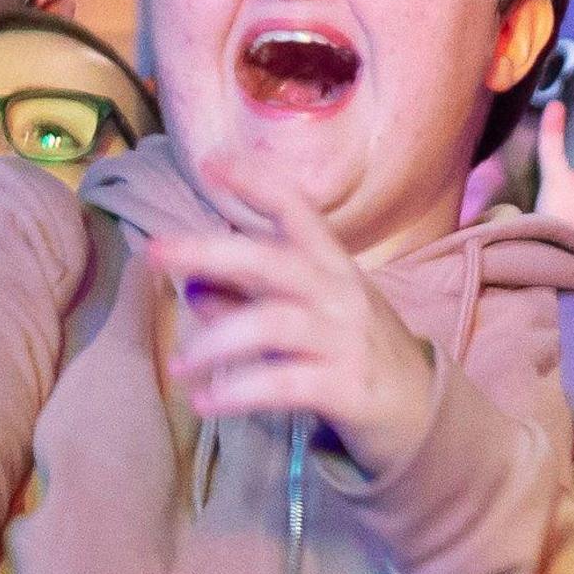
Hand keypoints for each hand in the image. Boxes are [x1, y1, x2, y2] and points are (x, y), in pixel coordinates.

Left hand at [154, 151, 443, 472]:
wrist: (419, 410)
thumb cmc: (352, 352)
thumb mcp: (305, 317)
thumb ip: (248, 301)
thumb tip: (193, 285)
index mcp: (331, 265)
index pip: (296, 210)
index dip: (255, 182)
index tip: (210, 163)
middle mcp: (340, 293)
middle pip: (272, 260)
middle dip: (210, 251)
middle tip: (154, 251)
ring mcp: (346, 339)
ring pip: (273, 323)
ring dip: (215, 342)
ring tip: (178, 365)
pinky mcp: (347, 388)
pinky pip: (284, 384)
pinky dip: (238, 392)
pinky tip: (205, 402)